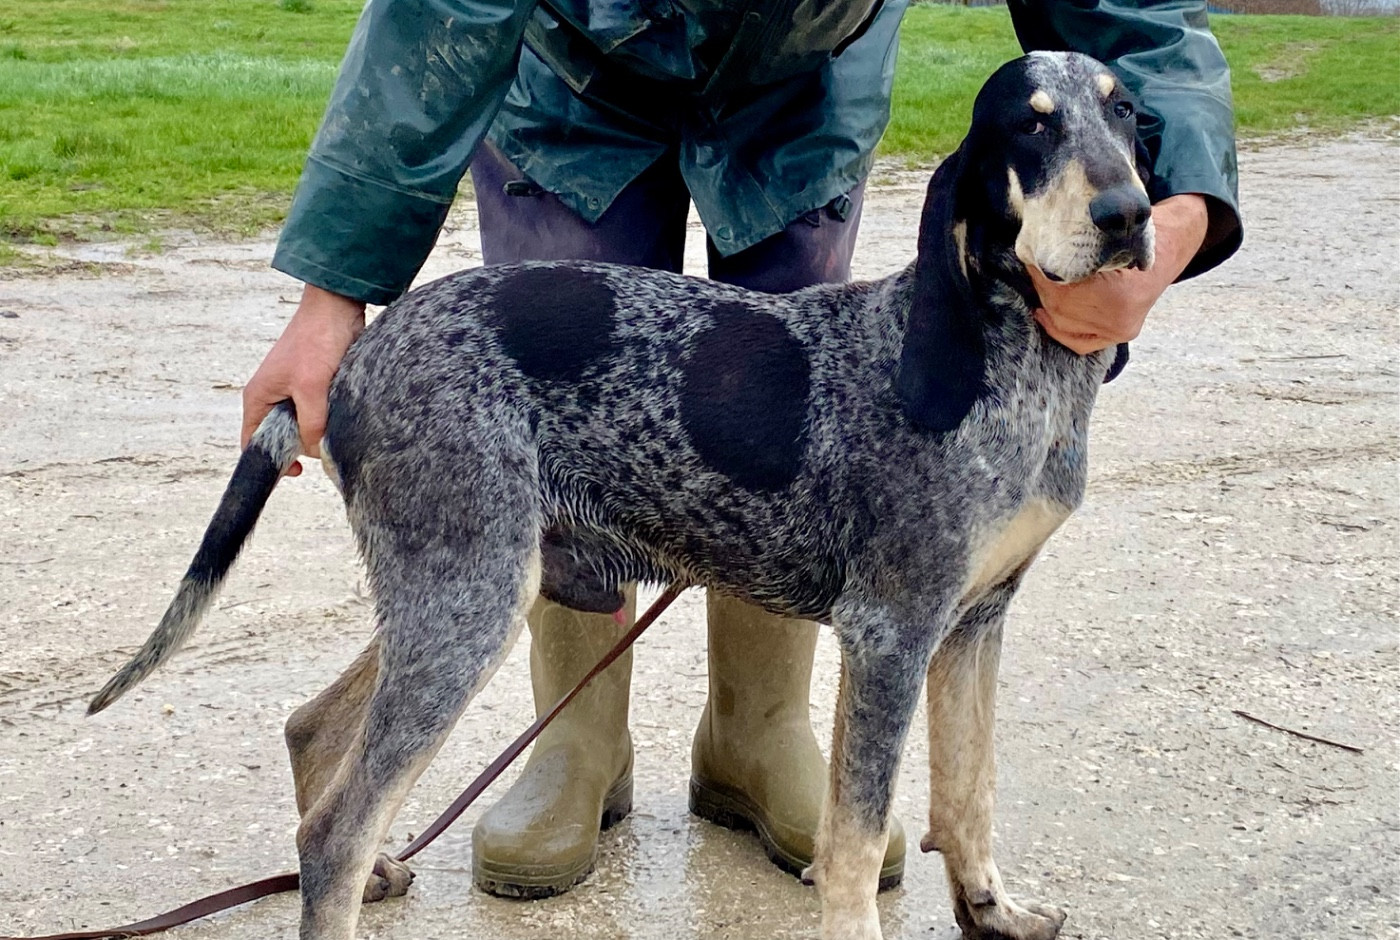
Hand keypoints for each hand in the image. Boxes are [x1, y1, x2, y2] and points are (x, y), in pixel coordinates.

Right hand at [241, 284, 365, 476]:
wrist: (336, 306)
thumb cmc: (316, 341)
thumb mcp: (312, 388)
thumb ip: (310, 424)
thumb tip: (313, 451)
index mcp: (257, 397)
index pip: (252, 442)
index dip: (269, 462)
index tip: (296, 471)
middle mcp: (270, 396)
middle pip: (279, 436)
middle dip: (299, 446)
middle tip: (322, 449)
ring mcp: (291, 390)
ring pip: (301, 424)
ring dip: (317, 430)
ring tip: (333, 427)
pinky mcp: (312, 384)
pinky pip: (317, 411)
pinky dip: (328, 417)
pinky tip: (341, 415)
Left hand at [1029, 194, 1208, 354]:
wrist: (1167, 251)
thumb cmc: (1135, 237)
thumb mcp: (1106, 238)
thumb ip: (1075, 253)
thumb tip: (1034, 254)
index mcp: (1118, 292)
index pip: (1064, 289)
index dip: (1043, 274)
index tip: (1031, 259)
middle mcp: (1119, 317)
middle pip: (1062, 308)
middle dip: (1043, 287)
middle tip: (1033, 269)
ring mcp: (1119, 330)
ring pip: (1065, 324)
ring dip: (1047, 304)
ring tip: (1039, 286)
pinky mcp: (1118, 336)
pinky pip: (1080, 343)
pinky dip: (1058, 330)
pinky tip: (1043, 315)